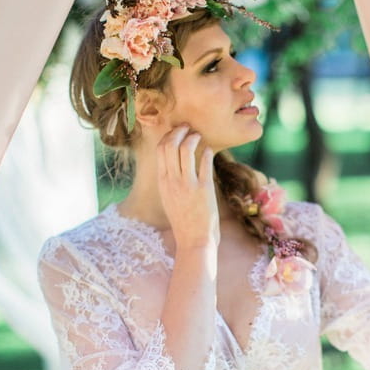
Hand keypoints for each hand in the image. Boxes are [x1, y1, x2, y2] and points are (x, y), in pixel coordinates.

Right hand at [156, 125, 219, 249]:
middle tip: (188, 129)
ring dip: (193, 138)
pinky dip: (207, 151)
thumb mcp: (169, 198)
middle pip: (169, 144)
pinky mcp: (204, 189)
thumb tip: (176, 163)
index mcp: (162, 182)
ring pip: (185, 149)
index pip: (160, 149)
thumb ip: (170, 180)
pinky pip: (204, 162)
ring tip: (199, 137)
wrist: (193, 240)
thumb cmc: (183, 220)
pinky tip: (209, 151)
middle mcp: (172, 181)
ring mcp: (187, 184)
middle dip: (179, 132)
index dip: (169, 136)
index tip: (178, 133)